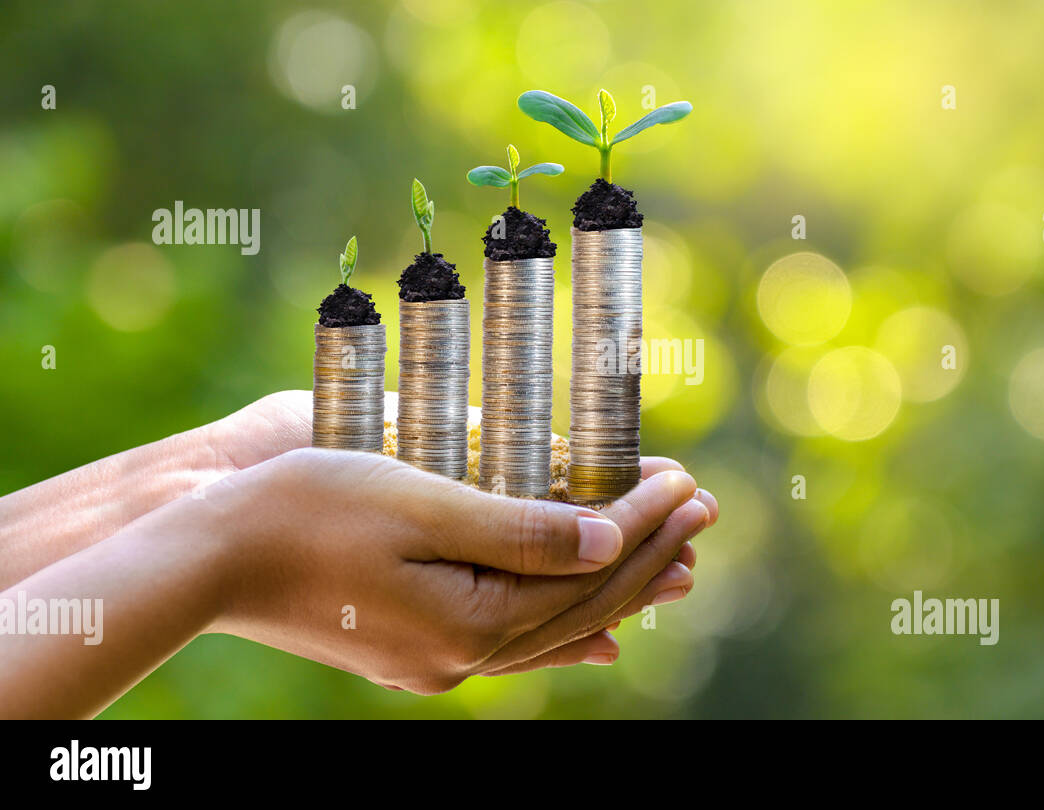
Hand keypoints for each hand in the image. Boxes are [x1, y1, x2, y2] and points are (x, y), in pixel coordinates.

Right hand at [204, 447, 711, 692]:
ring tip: (675, 562)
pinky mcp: (417, 650)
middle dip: (647, 552)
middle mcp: (464, 655)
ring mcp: (439, 660)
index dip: (642, 521)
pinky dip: (567, 626)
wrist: (209, 557)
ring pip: (557, 625)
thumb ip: (519, 529)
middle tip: (703, 511)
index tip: (688, 480)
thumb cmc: (307, 511)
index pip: (586, 569)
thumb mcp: (422, 505)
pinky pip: (517, 642)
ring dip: (619, 587)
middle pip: (583, 603)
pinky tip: (601, 633)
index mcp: (471, 621)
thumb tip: (605, 541)